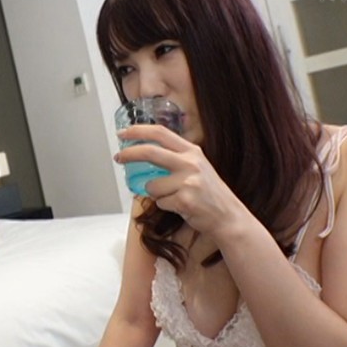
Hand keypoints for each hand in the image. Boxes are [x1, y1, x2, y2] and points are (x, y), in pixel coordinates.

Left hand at [116, 124, 250, 238]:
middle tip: (118, 158)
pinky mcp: (184, 200)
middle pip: (150, 152)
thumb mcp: (197, 166)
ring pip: (151, 185)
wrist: (227, 216)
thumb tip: (143, 153)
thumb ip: (175, 157)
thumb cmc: (208, 193)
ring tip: (174, 197)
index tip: (123, 133)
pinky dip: (165, 206)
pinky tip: (181, 206)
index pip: (161, 132)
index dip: (139, 130)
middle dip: (129, 154)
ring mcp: (188, 181)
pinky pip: (160, 202)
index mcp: (192, 151)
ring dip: (156, 193)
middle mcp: (190, 162)